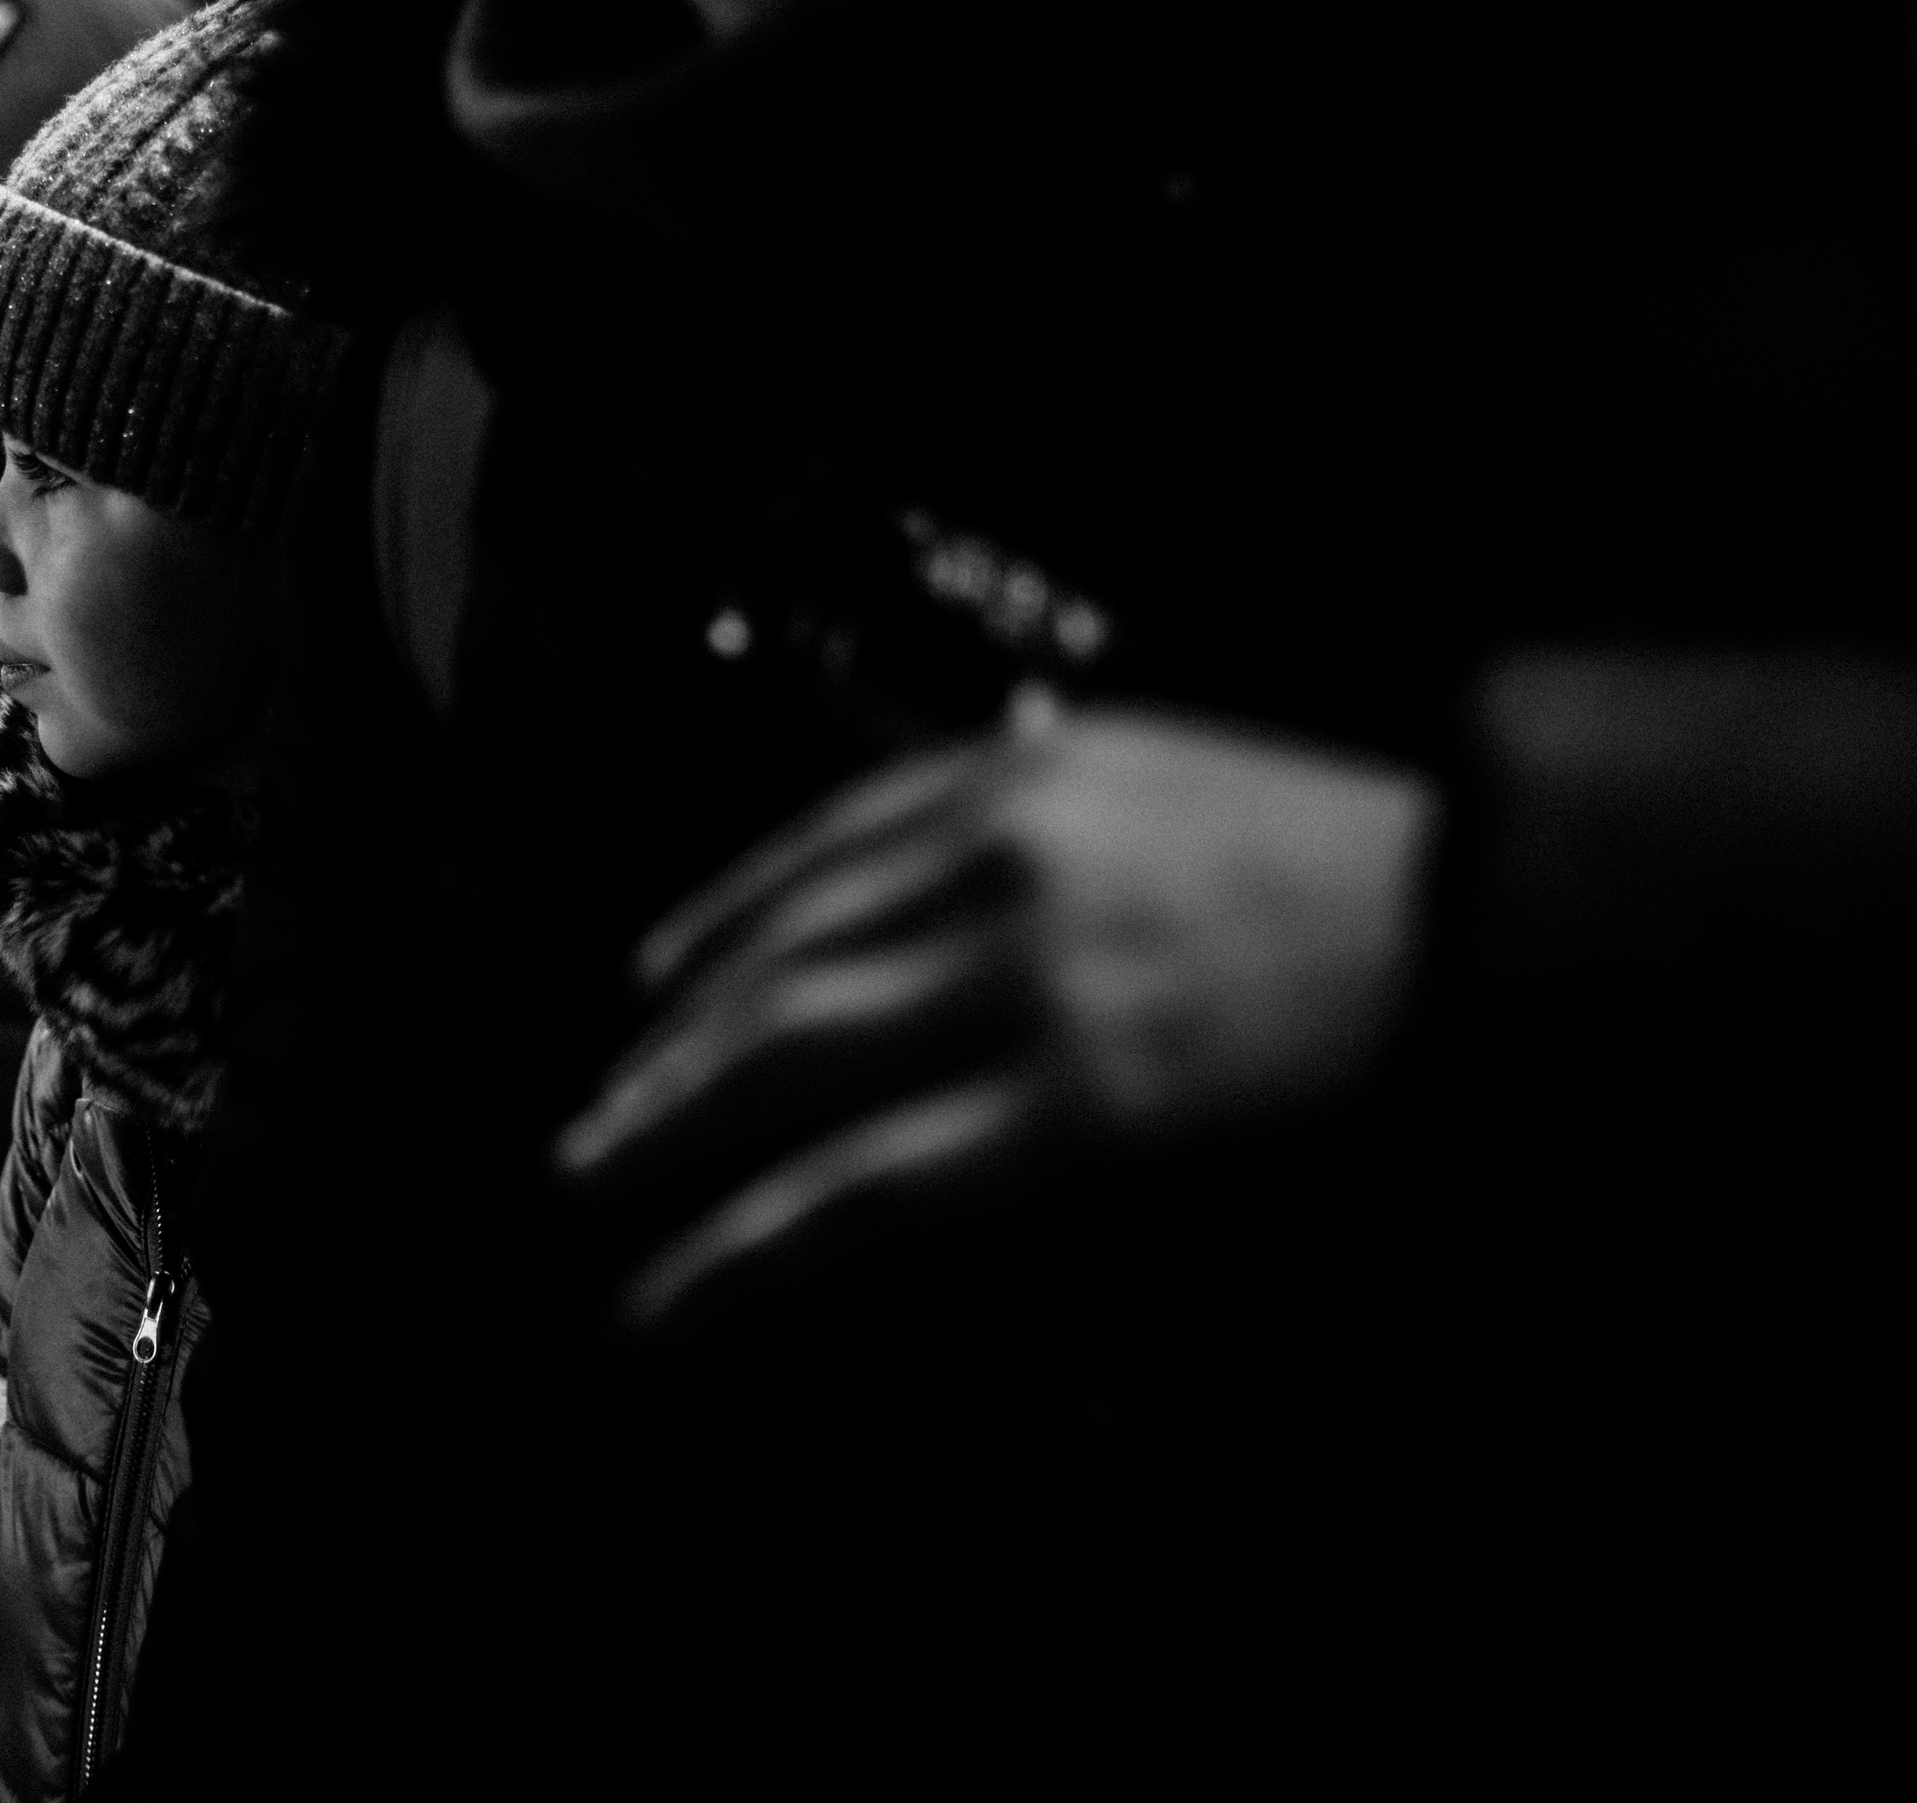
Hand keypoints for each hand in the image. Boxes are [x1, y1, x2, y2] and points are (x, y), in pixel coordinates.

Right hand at [553, 707, 1434, 1342]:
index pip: (844, 1209)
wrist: (1511, 911)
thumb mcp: (1234, 1237)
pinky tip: (682, 951)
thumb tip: (864, 1276)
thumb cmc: (1384, 1106)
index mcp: (1091, 1112)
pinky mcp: (1037, 757)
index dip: (724, 1274)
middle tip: (573, 1191)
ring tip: (605, 1091)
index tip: (645, 1326)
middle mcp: (1031, 966)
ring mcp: (1024, 840)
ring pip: (786, 936)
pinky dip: (743, 893)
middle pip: (780, 1061)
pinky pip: (843, 826)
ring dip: (675, 1027)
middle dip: (658, 1138)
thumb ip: (1037, 1255)